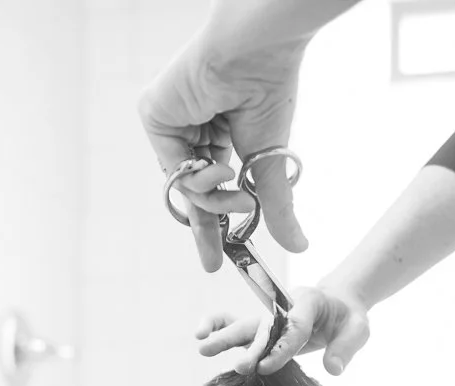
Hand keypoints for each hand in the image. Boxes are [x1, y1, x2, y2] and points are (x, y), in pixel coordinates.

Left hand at [140, 36, 310, 270]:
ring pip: (184, 184)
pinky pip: (172, 167)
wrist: (257, 54)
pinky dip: (199, 180)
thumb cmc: (269, 91)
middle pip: (190, 190)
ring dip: (214, 199)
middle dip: (205, 227)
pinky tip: (222, 169)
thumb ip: (276, 206)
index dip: (214, 221)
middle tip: (213, 262)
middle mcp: (189, 126)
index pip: (208, 184)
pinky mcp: (154, 113)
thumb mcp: (270, 162)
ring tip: (240, 194)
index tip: (219, 259)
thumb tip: (300, 246)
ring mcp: (169, 120)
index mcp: (216, 131)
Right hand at [196, 282, 369, 375]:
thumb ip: (346, 347)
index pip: (295, 325)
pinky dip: (216, 325)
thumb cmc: (348, 317)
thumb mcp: (358, 329)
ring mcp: (269, 316)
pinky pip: (235, 322)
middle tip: (240, 366)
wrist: (338, 304)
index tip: (267, 367)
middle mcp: (283, 306)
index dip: (282, 347)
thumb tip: (333, 369)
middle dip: (252, 347)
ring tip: (201, 348)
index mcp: (309, 302)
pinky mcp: (260, 326)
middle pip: (264, 326)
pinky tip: (199, 336)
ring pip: (243, 324)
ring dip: (223, 335)